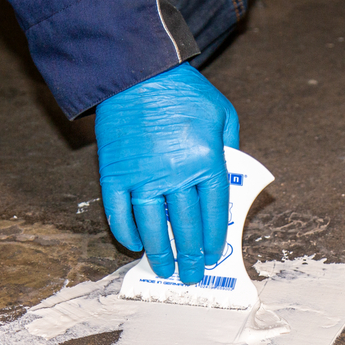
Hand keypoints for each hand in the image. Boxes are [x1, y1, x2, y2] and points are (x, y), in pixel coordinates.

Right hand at [95, 63, 238, 283]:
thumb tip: (229, 182)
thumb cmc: (184, 92)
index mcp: (207, 160)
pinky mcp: (114, 172)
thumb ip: (231, 148)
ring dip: (158, 252)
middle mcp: (175, 173)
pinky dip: (125, 231)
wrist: (137, 70)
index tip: (213, 256)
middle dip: (189, 256)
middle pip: (185, 226)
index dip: (214, 238)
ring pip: (152, 226)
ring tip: (164, 270)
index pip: (214, 212)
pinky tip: (133, 244)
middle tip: (191, 275)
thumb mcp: (223, 114)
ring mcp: (142, 175)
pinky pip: (118, 211)